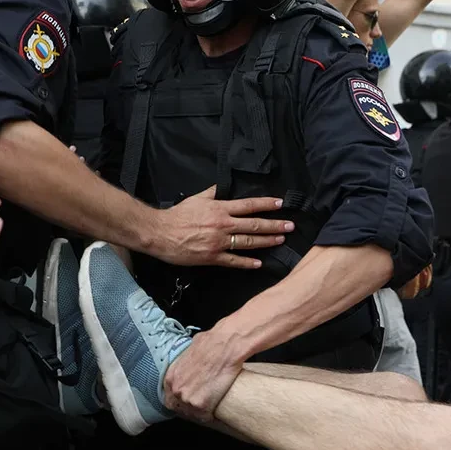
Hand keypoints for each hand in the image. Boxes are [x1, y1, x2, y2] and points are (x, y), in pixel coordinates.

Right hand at [156, 186, 292, 268]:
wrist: (160, 233)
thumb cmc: (177, 216)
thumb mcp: (196, 199)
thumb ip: (212, 193)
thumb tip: (223, 186)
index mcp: (220, 209)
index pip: (249, 205)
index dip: (266, 205)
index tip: (281, 205)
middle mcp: (223, 225)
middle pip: (254, 225)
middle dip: (275, 225)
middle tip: (290, 226)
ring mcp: (219, 242)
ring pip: (248, 242)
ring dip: (267, 242)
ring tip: (281, 240)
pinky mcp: (212, 257)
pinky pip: (234, 261)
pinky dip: (248, 262)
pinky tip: (259, 263)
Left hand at [162, 328, 245, 422]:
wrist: (225, 347)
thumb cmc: (211, 345)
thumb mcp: (190, 353)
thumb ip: (186, 366)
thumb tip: (191, 367)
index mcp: (171, 377)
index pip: (170, 398)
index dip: (180, 401)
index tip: (187, 402)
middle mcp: (176, 389)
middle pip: (180, 408)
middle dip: (190, 407)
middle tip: (201, 405)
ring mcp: (187, 399)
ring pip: (193, 414)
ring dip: (201, 412)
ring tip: (210, 407)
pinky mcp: (201, 405)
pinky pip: (205, 417)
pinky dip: (211, 415)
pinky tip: (216, 410)